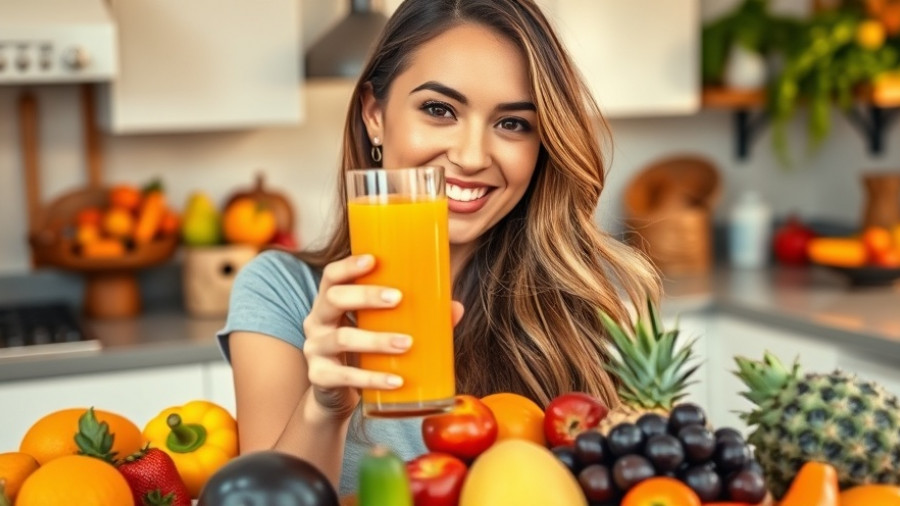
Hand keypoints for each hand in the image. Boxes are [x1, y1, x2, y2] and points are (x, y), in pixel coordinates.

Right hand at [302, 254, 463, 418]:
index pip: (331, 276)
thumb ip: (415, 317)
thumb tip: (456, 308)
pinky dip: (373, 379)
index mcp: (329, 303)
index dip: (348, 265)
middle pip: (334, 299)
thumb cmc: (363, 352)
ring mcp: (315, 350)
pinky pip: (345, 376)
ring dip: (377, 340)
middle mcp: (316, 321)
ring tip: (407, 343)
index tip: (373, 260)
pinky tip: (396, 381)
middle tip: (398, 298)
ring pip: (343, 338)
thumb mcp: (381, 330)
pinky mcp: (320, 378)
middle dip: (366, 295)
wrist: (336, 396)